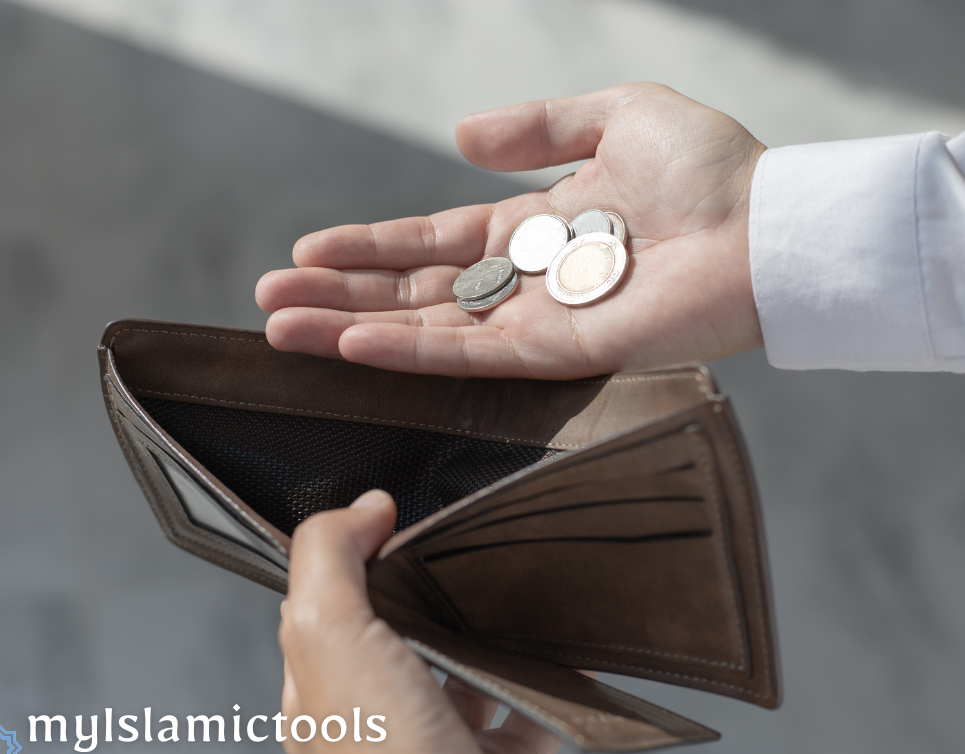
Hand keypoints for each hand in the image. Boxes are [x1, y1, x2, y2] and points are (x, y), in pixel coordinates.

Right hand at [256, 83, 765, 379]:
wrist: (768, 227)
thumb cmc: (709, 168)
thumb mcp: (615, 114)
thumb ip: (536, 126)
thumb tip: (457, 135)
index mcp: (534, 226)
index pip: (432, 241)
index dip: (368, 245)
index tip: (307, 251)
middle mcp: (525, 280)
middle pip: (413, 290)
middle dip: (339, 294)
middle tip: (269, 299)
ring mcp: (536, 321)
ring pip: (424, 328)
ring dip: (350, 328)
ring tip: (281, 327)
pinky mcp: (556, 355)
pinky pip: (466, 354)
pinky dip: (407, 351)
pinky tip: (350, 344)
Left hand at [279, 489, 559, 753]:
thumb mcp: (328, 633)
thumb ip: (329, 557)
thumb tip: (362, 507)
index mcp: (321, 691)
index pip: (324, 609)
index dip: (352, 559)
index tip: (390, 521)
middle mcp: (375, 721)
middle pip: (397, 636)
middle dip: (425, 596)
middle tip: (453, 559)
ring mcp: (437, 743)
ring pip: (462, 670)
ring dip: (485, 635)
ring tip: (505, 598)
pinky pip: (528, 708)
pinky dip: (549, 677)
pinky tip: (564, 653)